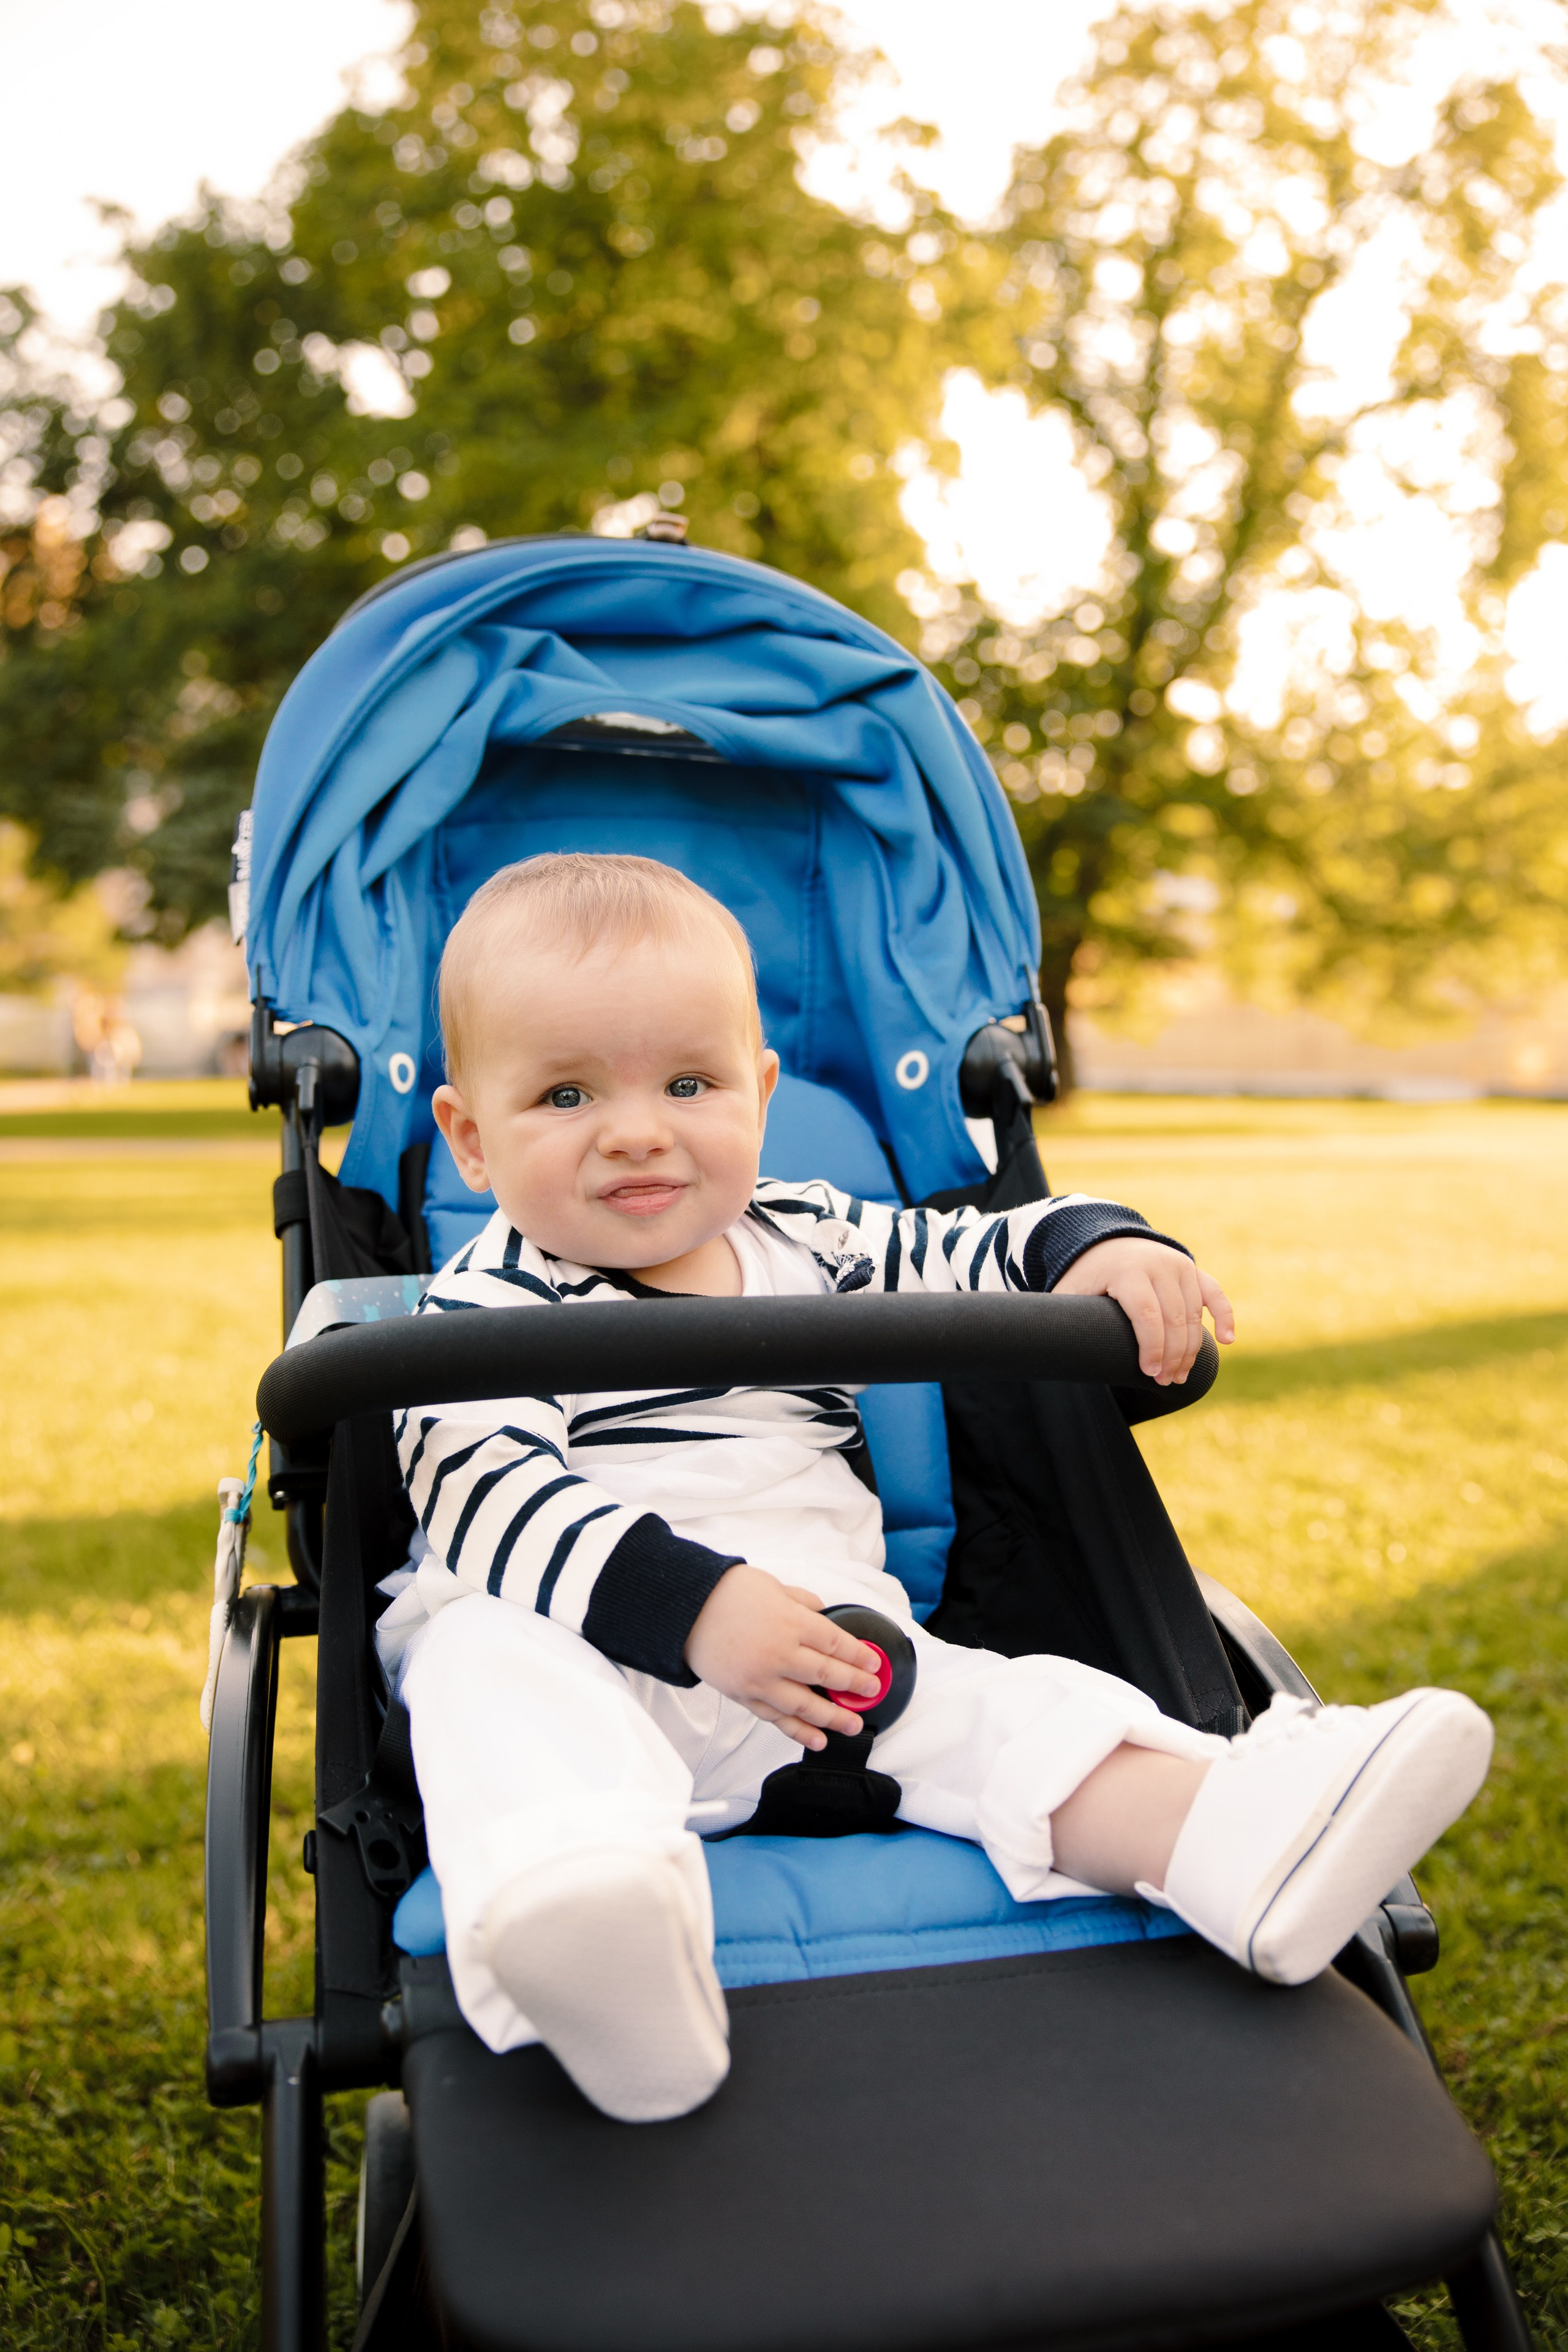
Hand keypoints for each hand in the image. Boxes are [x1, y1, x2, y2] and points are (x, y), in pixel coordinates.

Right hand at [684, 1565, 885, 1748]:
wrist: (685, 1612)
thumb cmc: (726, 1594)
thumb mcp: (773, 1586)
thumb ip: (802, 1602)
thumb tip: (822, 1614)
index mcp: (791, 1622)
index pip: (836, 1643)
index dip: (859, 1656)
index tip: (874, 1664)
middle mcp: (779, 1654)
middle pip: (827, 1675)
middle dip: (854, 1686)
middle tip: (871, 1692)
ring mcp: (762, 1679)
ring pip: (806, 1705)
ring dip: (833, 1718)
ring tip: (852, 1725)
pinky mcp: (745, 1696)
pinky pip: (777, 1718)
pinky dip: (798, 1731)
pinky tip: (816, 1738)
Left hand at [1054, 1237, 1233, 1384]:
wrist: (1105, 1241)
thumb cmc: (1085, 1276)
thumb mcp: (1069, 1292)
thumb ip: (1061, 1316)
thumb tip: (1041, 1351)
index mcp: (1127, 1271)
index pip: (1147, 1315)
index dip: (1151, 1348)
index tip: (1148, 1373)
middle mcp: (1159, 1264)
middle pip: (1174, 1320)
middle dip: (1172, 1356)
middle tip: (1164, 1382)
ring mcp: (1179, 1265)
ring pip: (1194, 1315)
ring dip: (1191, 1349)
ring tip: (1179, 1375)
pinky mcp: (1193, 1269)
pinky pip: (1215, 1294)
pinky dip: (1225, 1317)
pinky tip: (1228, 1341)